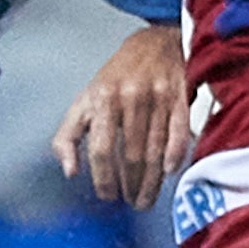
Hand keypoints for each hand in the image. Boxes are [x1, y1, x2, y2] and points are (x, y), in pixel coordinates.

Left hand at [52, 23, 190, 209]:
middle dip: (131, 186)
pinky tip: (169, 172)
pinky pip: (179, 133)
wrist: (153, 44)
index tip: (108, 195)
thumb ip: (68, 137)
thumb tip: (69, 171)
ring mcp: (157, 96)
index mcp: (102, 99)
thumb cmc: (115, 79)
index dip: (103, 177)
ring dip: (151, 180)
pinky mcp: (180, 96)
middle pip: (131, 154)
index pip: (102, 149)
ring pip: (155, 149)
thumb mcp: (84, 102)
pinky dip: (175, 155)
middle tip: (133, 203)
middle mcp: (130, 97)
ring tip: (146, 198)